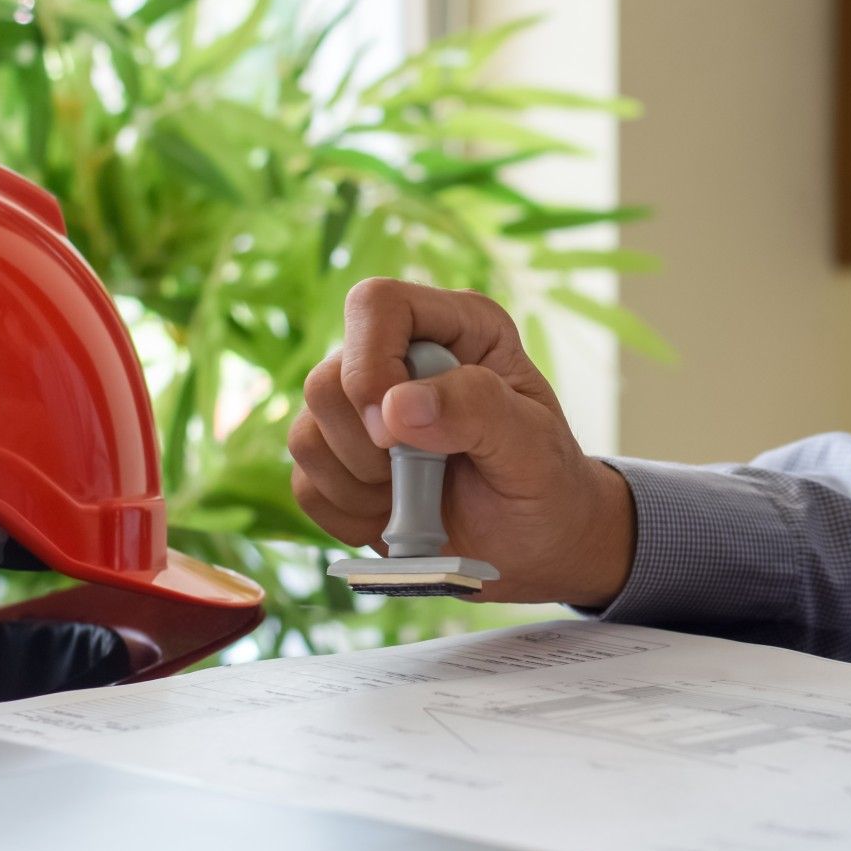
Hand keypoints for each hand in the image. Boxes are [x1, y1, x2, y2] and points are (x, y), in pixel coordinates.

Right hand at [289, 278, 633, 607]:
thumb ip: (478, 411)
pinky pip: (304, 484)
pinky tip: (395, 516)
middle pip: (328, 380)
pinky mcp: (339, 460)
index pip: (376, 304)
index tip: (397, 432)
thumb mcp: (534, 446)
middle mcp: (400, 356)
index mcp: (457, 327)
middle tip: (426, 475)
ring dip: (361, 485)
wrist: (534, 547)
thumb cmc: (546, 484)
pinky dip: (348, 514)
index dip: (371, 366)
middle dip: (370, 446)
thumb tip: (395, 407)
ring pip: (306, 434)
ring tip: (419, 498)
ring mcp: (362, 409)